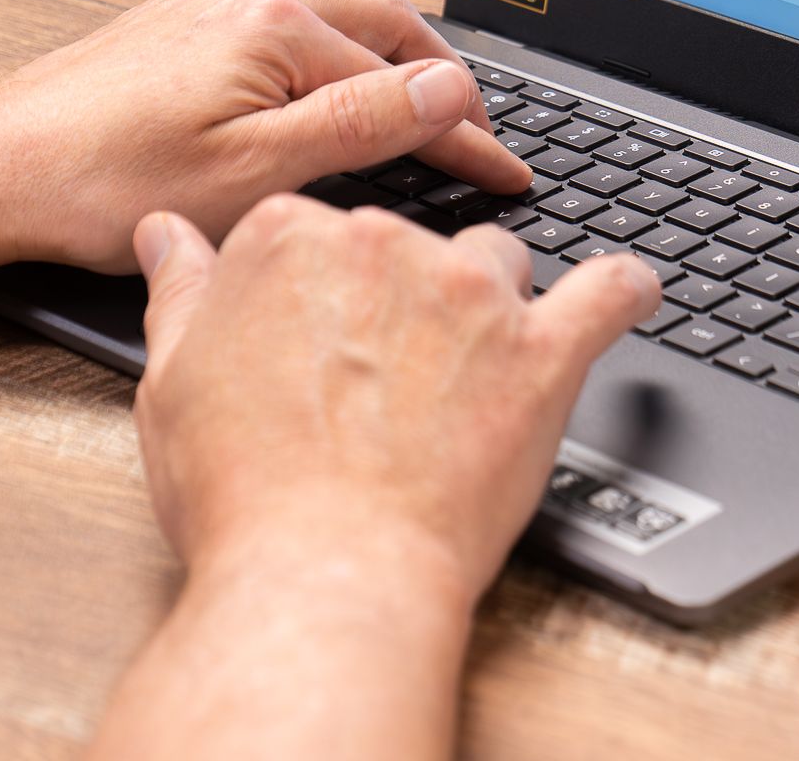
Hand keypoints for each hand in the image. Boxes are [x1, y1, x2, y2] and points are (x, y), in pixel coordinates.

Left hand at [0, 0, 529, 271]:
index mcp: (274, 25)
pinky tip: (327, 101)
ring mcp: (208, 4)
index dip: (466, 134)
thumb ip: (360, 126)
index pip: (405, 81)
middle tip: (476, 129)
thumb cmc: (103, 185)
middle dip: (439, 73)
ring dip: (385, 62)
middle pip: (380, 23)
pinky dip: (330, 62)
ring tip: (418, 114)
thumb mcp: (254, 174)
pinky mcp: (178, 25)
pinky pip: (283, 29)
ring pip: (331, 21)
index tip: (508, 169)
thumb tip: (447, 91)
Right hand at [128, 197, 661, 606]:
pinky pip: (608, 292)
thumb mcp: (172, 382)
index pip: (319, 228)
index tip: (323, 335)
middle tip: (383, 381)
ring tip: (473, 372)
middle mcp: (383, 243)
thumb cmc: (244, 492)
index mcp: (289, 239)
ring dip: (491, 302)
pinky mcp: (541, 350)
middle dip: (402, 297)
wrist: (326, 571)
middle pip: (410, 241)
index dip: (323, 289)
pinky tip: (630, 292)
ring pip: (498, 261)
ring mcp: (468, 293)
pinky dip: (624, 290)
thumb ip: (181, 293)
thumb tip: (168, 235)